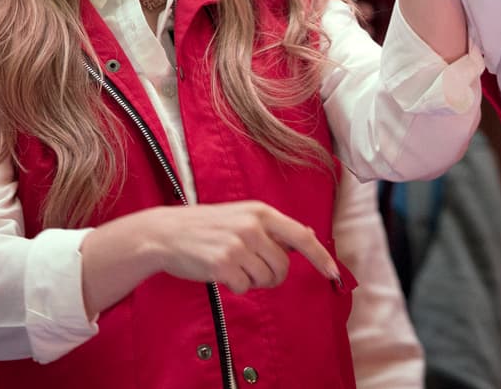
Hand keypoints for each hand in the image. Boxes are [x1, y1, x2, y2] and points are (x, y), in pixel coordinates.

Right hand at [82, 200, 340, 318]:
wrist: (166, 233)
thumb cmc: (208, 226)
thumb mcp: (242, 216)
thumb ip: (273, 227)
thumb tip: (307, 233)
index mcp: (261, 212)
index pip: (302, 236)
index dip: (321, 258)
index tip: (334, 274)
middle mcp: (253, 226)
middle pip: (283, 267)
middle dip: (271, 275)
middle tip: (250, 266)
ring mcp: (238, 245)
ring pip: (265, 279)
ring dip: (252, 280)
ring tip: (233, 265)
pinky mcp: (223, 264)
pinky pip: (244, 287)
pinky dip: (235, 286)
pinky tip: (220, 271)